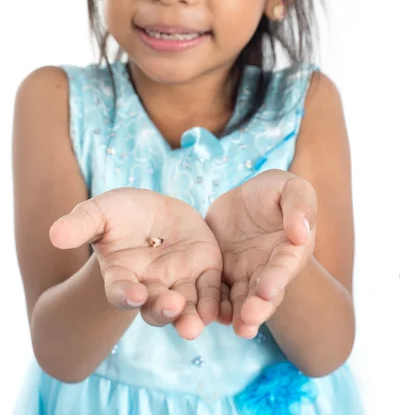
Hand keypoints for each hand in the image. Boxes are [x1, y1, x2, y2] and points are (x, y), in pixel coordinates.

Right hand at [50, 188, 221, 339]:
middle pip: (155, 307)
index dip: (126, 295)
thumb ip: (80, 224)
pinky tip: (217, 311)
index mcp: (122, 276)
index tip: (133, 293)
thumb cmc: (120, 213)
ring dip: (189, 318)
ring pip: (184, 307)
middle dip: (162, 310)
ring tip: (193, 326)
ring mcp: (178, 282)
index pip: (121, 292)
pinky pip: (209, 291)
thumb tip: (53, 235)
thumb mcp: (99, 212)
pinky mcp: (203, 272)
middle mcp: (150, 286)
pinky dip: (213, 303)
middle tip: (170, 307)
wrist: (153, 210)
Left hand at [205, 169, 315, 337]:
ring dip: (238, 315)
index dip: (276, 279)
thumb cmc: (275, 192)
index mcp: (290, 249)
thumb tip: (302, 234)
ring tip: (234, 328)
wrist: (245, 198)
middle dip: (257, 308)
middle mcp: (269, 268)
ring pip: (241, 298)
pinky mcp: (222, 272)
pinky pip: (218, 291)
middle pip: (264, 292)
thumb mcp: (291, 187)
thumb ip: (300, 206)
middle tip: (248, 320)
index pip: (284, 267)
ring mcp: (245, 273)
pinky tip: (208, 315)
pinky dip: (215, 305)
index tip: (266, 291)